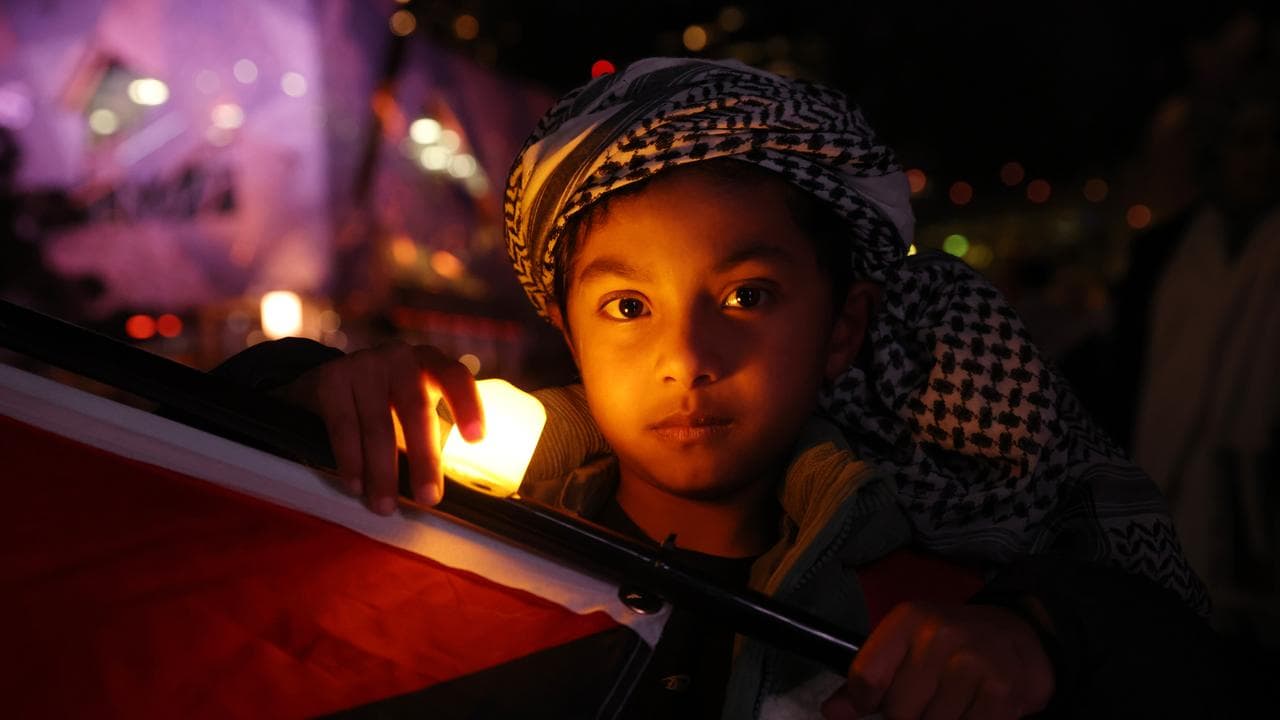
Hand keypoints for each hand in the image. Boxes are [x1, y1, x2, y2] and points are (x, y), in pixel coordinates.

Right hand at [276, 341, 482, 513]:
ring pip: (378, 425)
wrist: (328, 381)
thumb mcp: (414, 405)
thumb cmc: (387, 402)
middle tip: (428, 498)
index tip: (476, 439)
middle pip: (416, 408)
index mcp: (430, 363)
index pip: (456, 378)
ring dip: (383, 472)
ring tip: (385, 506)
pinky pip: (344, 428)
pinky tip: (356, 486)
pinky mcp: (332, 380)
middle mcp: (399, 358)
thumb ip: (432, 432)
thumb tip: (442, 488)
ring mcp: (364, 365)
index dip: (468, 406)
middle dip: (424, 457)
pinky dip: (351, 461)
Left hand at [821, 602, 1053, 719]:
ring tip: (953, 704)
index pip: (866, 677)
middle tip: (928, 702)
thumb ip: (869, 679)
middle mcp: (940, 635)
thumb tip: (832, 713)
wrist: (1020, 637)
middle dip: (909, 717)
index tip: (874, 706)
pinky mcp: (1002, 692)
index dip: (864, 704)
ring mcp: (973, 663)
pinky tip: (972, 711)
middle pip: (898, 712)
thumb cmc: (952, 646)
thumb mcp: (906, 646)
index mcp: (908, 620)